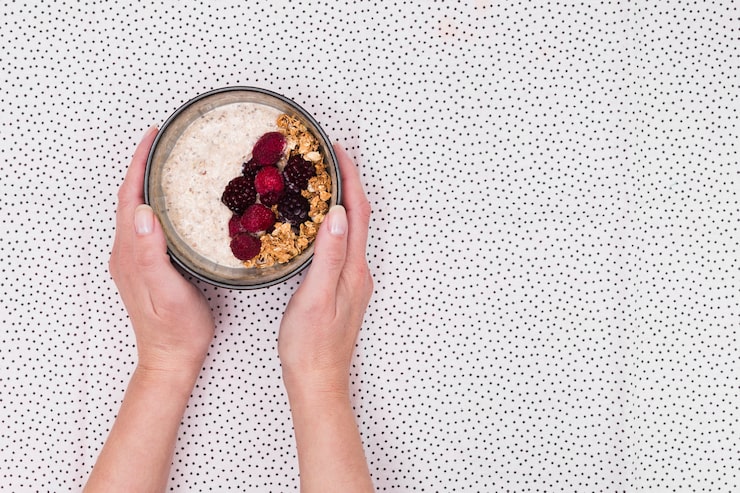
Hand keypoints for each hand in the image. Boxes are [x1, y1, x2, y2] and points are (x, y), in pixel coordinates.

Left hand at [109, 126, 214, 377]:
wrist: (172, 358)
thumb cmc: (177, 329)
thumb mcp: (168, 291)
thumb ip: (151, 254)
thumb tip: (143, 212)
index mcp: (130, 253)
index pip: (130, 197)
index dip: (138, 164)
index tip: (153, 137)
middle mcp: (128, 253)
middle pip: (131, 199)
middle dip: (143, 167)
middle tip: (165, 143)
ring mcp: (136, 260)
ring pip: (139, 211)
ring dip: (149, 184)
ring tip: (169, 165)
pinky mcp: (148, 267)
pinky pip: (148, 226)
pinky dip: (157, 204)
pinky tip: (174, 204)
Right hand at [278, 143, 372, 397]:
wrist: (318, 381)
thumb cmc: (311, 346)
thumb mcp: (315, 298)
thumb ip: (328, 256)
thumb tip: (339, 215)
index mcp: (354, 269)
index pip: (358, 213)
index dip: (351, 179)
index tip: (338, 151)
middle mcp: (358, 272)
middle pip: (359, 217)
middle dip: (348, 182)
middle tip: (329, 157)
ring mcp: (351, 281)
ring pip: (351, 230)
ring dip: (342, 201)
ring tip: (323, 179)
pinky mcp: (341, 289)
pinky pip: (341, 245)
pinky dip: (333, 223)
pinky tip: (318, 222)